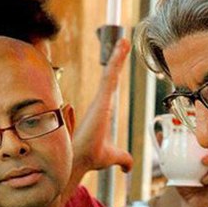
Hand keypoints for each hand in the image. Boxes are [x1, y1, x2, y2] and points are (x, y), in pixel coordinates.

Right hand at [71, 37, 133, 174]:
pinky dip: (115, 63)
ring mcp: (99, 101)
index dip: (115, 70)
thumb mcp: (112, 157)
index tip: (120, 55)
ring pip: (111, 74)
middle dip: (117, 57)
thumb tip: (129, 166)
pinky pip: (110, 78)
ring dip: (118, 56)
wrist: (78, 161)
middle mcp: (100, 102)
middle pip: (111, 76)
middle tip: (124, 41)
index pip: (111, 86)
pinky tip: (121, 51)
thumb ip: (123, 159)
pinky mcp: (100, 102)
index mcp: (102, 110)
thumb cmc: (91, 158)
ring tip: (125, 40)